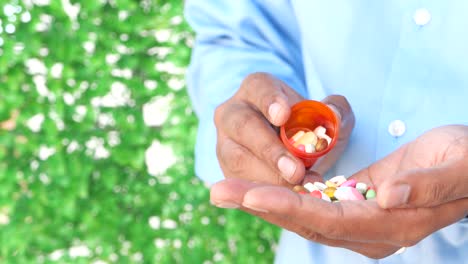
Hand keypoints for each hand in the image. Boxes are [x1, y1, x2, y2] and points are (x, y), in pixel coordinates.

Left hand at [210, 125, 467, 258]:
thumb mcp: (458, 167)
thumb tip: (384, 196)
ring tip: (222, 190)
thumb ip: (424, 185)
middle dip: (259, 204)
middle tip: (217, 192)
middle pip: (303, 219)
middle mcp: (367, 229)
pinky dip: (279, 192)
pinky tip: (253, 184)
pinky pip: (308, 200)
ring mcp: (356, 217)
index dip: (289, 207)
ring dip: (261, 199)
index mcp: (389, 225)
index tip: (251, 194)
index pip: (328, 219)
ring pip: (299, 210)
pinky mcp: (351, 201)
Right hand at [214, 72, 354, 185]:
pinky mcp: (226, 171)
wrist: (293, 151)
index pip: (259, 89)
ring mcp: (225, 143)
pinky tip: (286, 201)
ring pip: (237, 158)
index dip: (269, 101)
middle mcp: (232, 113)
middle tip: (295, 171)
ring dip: (267, 177)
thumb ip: (336, 111)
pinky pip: (238, 183)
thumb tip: (332, 114)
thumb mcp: (328, 116)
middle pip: (243, 126)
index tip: (283, 116)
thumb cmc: (309, 128)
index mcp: (256, 89)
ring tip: (298, 188)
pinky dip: (262, 193)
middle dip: (270, 151)